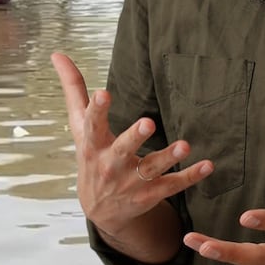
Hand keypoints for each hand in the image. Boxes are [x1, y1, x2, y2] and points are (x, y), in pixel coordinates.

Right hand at [51, 53, 213, 238]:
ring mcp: (131, 181)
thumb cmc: (91, 155)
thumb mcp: (79, 126)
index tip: (102, 93)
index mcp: (92, 143)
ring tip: (184, 145)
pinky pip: (172, 185)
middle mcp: (111, 163)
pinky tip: (207, 165)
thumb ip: (73, 89)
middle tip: (148, 123)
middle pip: (122, 149)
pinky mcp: (150, 193)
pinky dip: (190, 176)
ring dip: (168, 157)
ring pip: (151, 169)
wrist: (100, 210)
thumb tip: (57, 54)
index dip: (97, 109)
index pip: (92, 124)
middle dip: (135, 137)